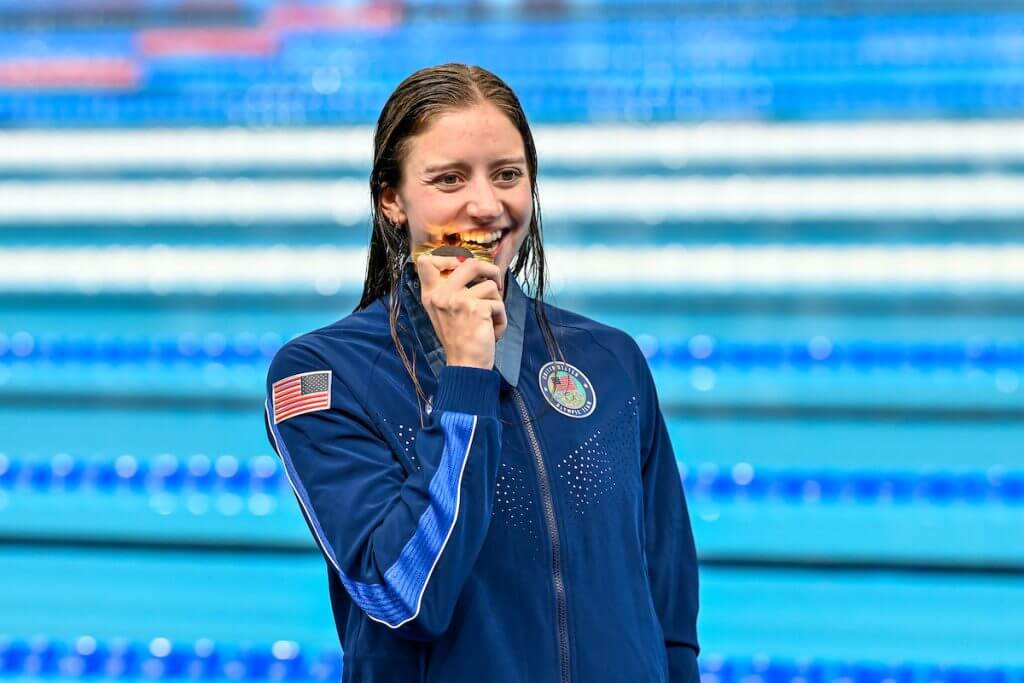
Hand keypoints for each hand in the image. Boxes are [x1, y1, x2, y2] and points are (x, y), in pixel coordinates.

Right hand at [415, 255, 507, 369]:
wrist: (465, 366)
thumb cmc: (459, 340)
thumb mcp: (444, 313)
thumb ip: (450, 291)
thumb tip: (475, 267)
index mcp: (431, 295)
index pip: (426, 261)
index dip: (448, 258)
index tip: (462, 267)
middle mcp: (441, 295)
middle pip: (471, 263)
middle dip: (491, 270)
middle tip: (496, 282)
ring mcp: (458, 300)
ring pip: (491, 286)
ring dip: (496, 304)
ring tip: (489, 321)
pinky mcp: (476, 309)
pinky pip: (499, 304)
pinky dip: (501, 319)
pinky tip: (492, 332)